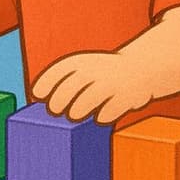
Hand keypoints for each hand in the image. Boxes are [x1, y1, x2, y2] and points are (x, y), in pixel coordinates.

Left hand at [31, 51, 152, 124]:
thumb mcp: (86, 68)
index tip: (38, 95)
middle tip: (55, 110)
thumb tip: (45, 106)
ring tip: (74, 115)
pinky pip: (112, 108)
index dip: (46, 82)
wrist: (141, 66)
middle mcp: (96, 70)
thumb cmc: (103, 73)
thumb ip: (66, 82)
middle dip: (60, 100)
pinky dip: (104, 114)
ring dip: (79, 108)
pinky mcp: (126, 96)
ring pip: (90, 98)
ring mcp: (112, 83)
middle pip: (72, 86)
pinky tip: (101, 117)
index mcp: (83, 61)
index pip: (60, 70)